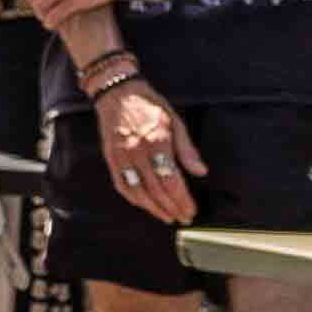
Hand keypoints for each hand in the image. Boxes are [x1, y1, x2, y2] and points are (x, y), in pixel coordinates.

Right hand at [93, 84, 197, 221]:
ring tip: (167, 217)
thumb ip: (187, 149)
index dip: (182, 199)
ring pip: (138, 192)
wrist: (117, 93)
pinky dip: (134, 199)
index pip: (171, 180)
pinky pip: (122, 185)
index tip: (191, 210)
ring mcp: (121, 157)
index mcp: (157, 142)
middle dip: (171, 207)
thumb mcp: (175, 121)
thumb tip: (201, 172)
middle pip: (156, 190)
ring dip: (154, 208)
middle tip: (183, 217)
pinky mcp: (111, 158)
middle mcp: (137, 152)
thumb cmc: (150, 106)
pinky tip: (146, 205)